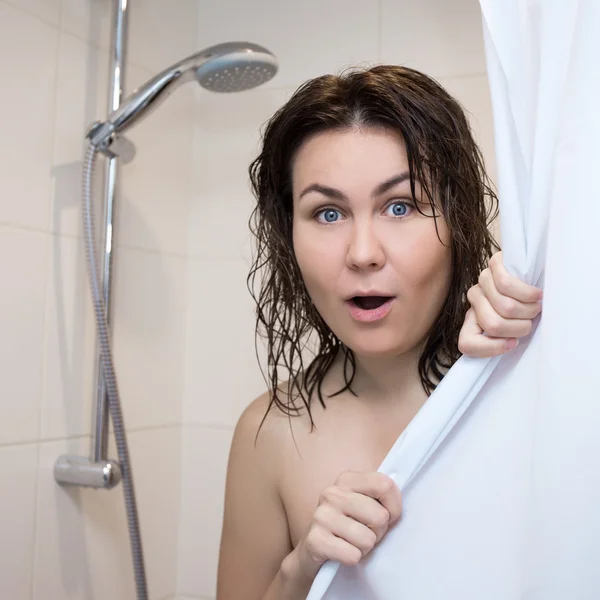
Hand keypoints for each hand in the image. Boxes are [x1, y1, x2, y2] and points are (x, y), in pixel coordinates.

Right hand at [283, 471, 401, 584]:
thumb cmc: (347, 525)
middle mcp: (332, 493)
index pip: (384, 485)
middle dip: (378, 532)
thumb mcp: (362, 503)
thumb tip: (398, 507)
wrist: (313, 548)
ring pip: (367, 539)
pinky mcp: (315, 540)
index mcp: (346, 479)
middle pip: (380, 516)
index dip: (394, 506)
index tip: (389, 516)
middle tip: (365, 532)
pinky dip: (352, 559)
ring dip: (365, 548)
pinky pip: (352, 555)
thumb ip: (380, 497)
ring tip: (353, 542)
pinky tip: (342, 552)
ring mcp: (321, 516)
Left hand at [459, 251, 542, 357]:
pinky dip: (528, 294)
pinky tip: (536, 295)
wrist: (540, 273)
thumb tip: (510, 343)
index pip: (467, 343)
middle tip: (530, 320)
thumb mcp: (517, 328)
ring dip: (529, 310)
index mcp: (473, 319)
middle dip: (520, 327)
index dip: (492, 348)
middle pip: (493, 325)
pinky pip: (506, 284)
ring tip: (535, 307)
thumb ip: (507, 338)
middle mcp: (475, 298)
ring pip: (505, 307)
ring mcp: (483, 280)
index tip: (513, 342)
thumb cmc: (529, 307)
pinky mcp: (495, 263)